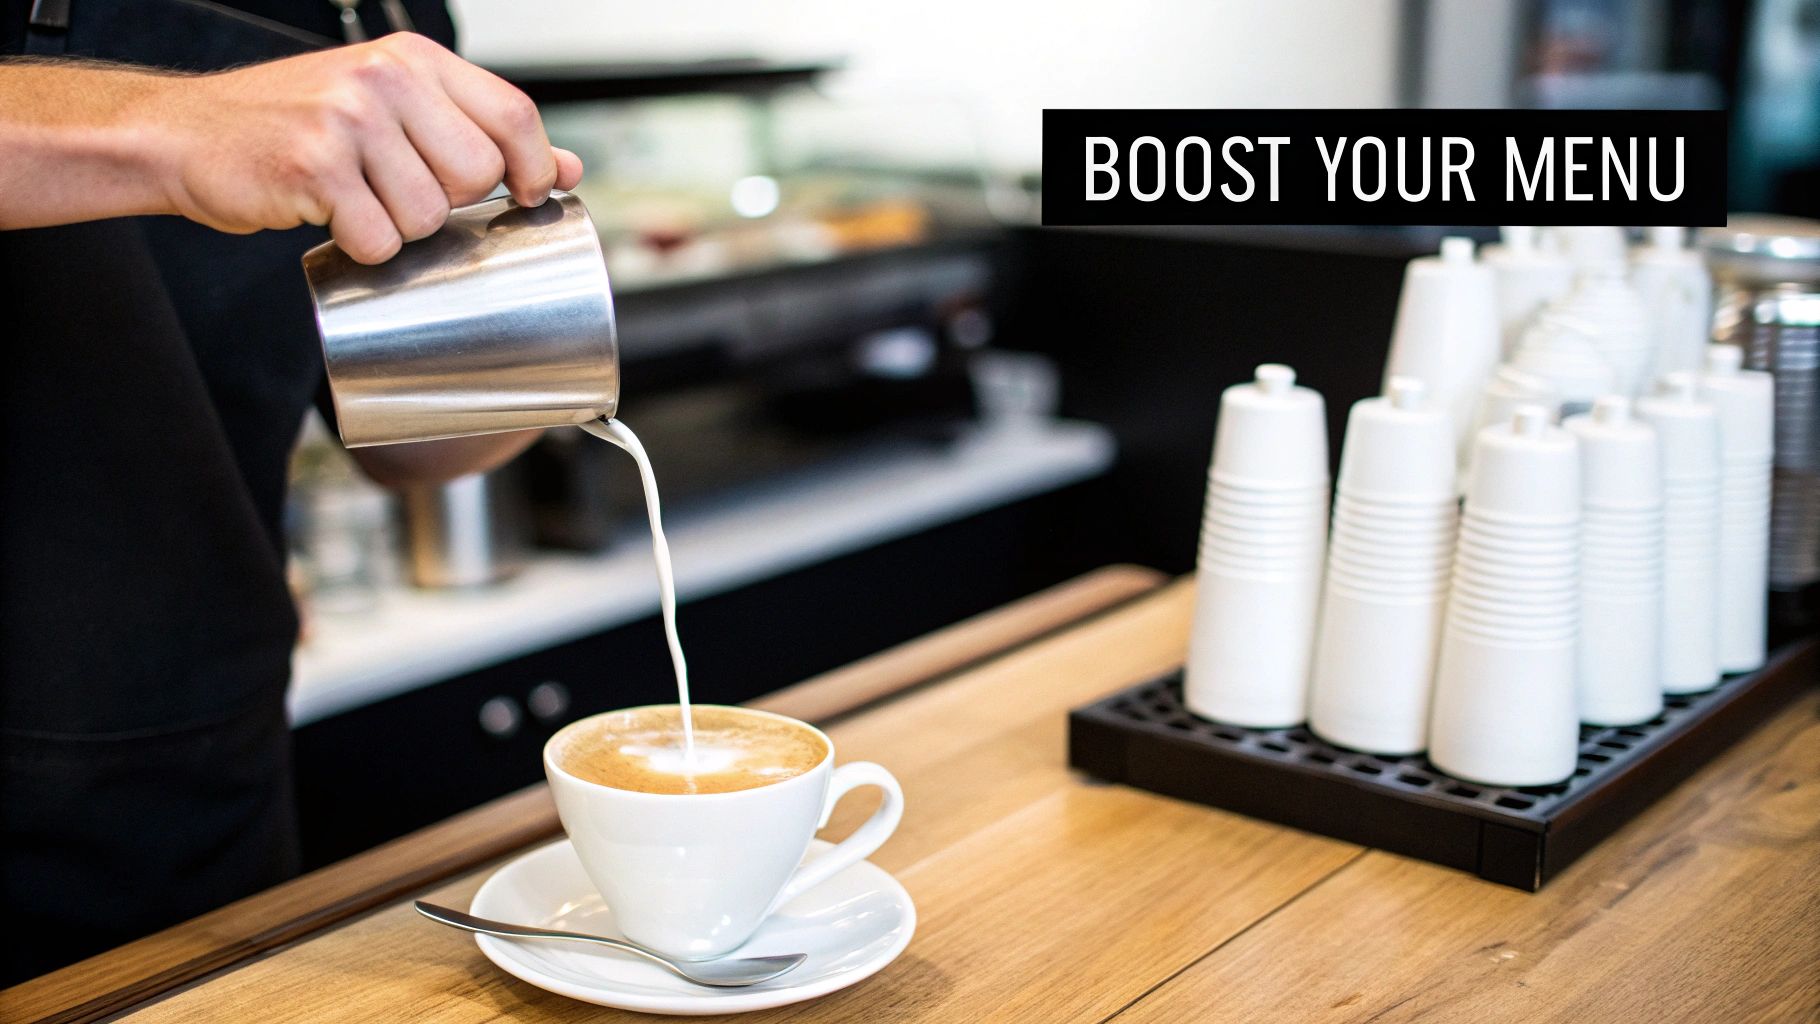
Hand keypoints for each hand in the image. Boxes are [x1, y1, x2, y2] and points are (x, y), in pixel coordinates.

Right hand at [139, 34, 581, 263]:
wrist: (187, 134)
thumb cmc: (293, 125)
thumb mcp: (392, 107)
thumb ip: (476, 130)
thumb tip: (567, 170)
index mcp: (413, 59)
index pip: (514, 113)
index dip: (535, 165)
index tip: (529, 195)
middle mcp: (386, 79)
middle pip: (478, 173)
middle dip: (452, 202)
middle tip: (401, 193)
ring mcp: (350, 120)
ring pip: (431, 215)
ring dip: (402, 229)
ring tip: (359, 200)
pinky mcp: (316, 167)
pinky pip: (380, 240)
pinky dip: (362, 248)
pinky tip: (331, 219)